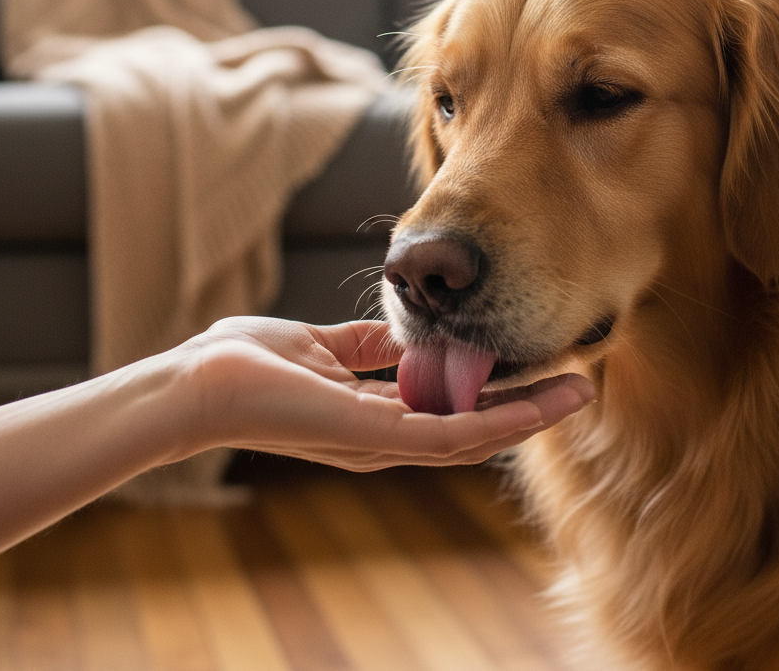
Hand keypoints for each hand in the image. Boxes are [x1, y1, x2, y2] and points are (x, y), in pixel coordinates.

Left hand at [180, 317, 595, 470]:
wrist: (200, 383)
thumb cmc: (248, 365)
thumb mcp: (322, 346)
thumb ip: (367, 346)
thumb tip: (404, 334)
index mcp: (375, 414)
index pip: (450, 408)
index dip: (497, 391)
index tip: (535, 366)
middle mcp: (387, 438)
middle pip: (475, 426)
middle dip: (528, 407)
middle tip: (578, 386)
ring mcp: (384, 444)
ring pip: (476, 436)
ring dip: (529, 417)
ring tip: (577, 393)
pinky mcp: (376, 440)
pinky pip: (451, 436)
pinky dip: (499, 423)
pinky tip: (537, 407)